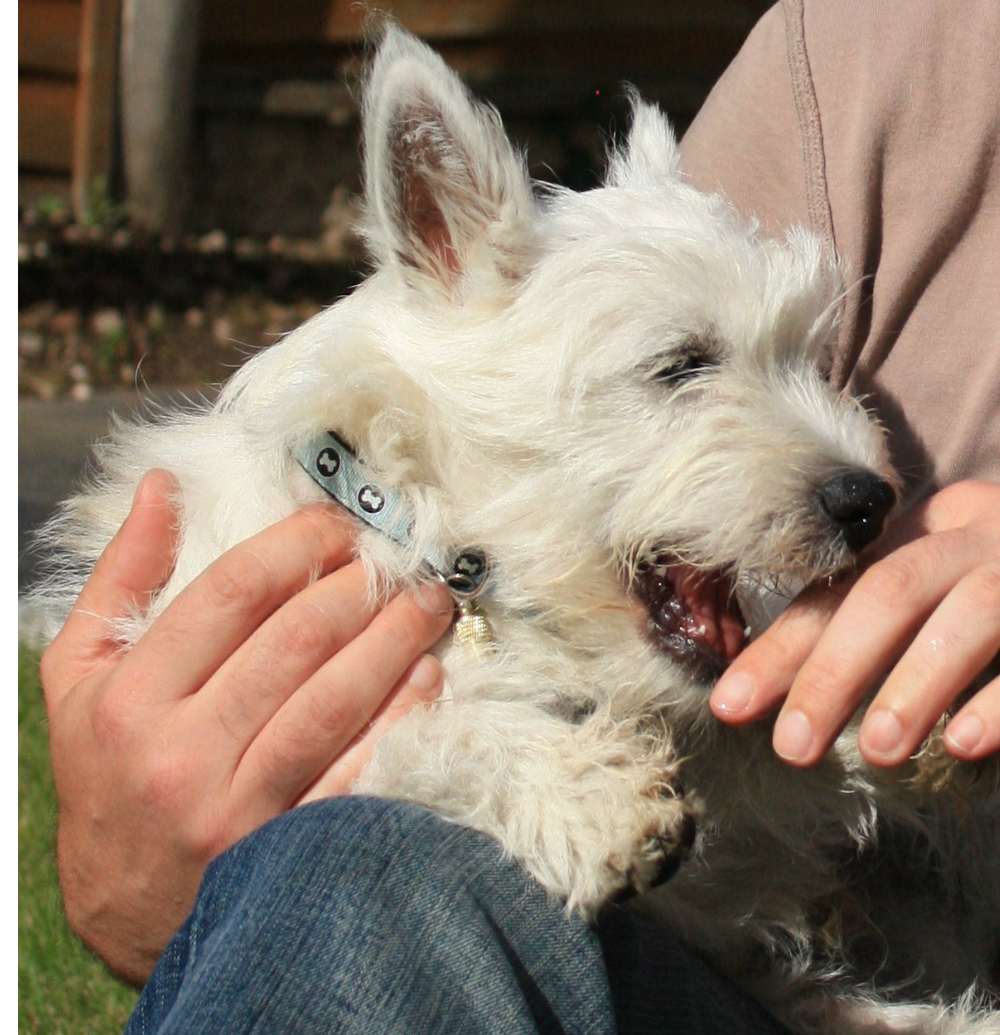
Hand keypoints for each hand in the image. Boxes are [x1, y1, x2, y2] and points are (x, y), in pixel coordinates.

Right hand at [40, 470, 453, 983]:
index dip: (299, 543)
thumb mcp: (79, 675)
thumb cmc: (107, 770)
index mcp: (131, 696)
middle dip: (360, 585)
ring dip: (394, 639)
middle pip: (296, 640)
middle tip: (397, 556)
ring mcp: (237, 805)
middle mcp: (181, 751)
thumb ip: (119, 577)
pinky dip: (400, 717)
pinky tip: (428, 675)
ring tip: (427, 599)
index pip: (233, 592)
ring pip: (334, 700)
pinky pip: (357, 769)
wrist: (120, 906)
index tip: (339, 520)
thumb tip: (160, 487)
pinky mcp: (285, 846)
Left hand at [709, 481, 999, 767]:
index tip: (731, 704)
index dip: (781, 646)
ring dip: (914, 684)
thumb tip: (795, 692)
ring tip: (876, 750)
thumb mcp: (946, 583)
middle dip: (830, 669)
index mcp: (931, 528)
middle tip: (791, 744)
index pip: (840, 586)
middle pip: (890, 591)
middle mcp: (982, 534)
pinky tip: (965, 742)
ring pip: (967, 611)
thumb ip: (883, 617)